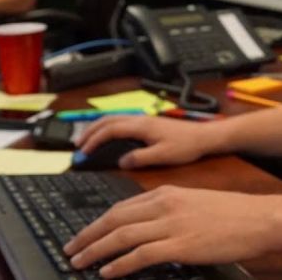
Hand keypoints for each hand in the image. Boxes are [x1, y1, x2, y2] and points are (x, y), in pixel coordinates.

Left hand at [63, 186, 278, 276]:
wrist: (259, 219)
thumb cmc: (231, 214)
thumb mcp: (193, 204)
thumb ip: (167, 211)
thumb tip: (144, 228)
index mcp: (165, 192)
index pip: (120, 207)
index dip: (96, 223)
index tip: (83, 235)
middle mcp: (164, 205)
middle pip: (113, 220)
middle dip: (87, 236)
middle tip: (70, 249)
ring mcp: (171, 224)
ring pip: (121, 236)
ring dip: (95, 251)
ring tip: (79, 263)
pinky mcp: (181, 245)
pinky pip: (140, 255)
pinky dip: (119, 264)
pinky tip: (107, 272)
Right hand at [77, 115, 222, 168]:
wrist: (205, 136)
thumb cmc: (187, 146)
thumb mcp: (163, 156)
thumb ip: (140, 158)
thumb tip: (121, 162)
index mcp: (142, 126)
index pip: (110, 130)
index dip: (94, 140)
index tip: (83, 153)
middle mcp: (140, 120)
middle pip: (108, 120)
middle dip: (89, 131)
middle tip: (77, 145)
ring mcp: (144, 120)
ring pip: (114, 118)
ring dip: (98, 128)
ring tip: (86, 140)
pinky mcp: (148, 123)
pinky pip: (122, 121)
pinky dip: (108, 127)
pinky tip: (108, 136)